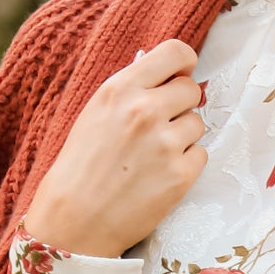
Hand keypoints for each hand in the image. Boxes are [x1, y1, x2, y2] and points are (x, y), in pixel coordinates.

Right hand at [20, 38, 206, 258]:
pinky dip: (186, 164)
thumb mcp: (96, 113)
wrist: (73, 220)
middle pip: (191, 90)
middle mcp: (146, 111)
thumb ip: (131, 90)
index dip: (185, 64)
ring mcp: (166, 144)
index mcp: (121, 89)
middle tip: (161, 126)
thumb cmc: (80, 166)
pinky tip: (159, 175)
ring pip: (198, 124)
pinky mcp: (180, 176)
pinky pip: (200, 155)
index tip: (182, 74)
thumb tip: (169, 74)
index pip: (175, 53)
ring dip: (183, 137)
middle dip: (181, 105)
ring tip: (153, 156)